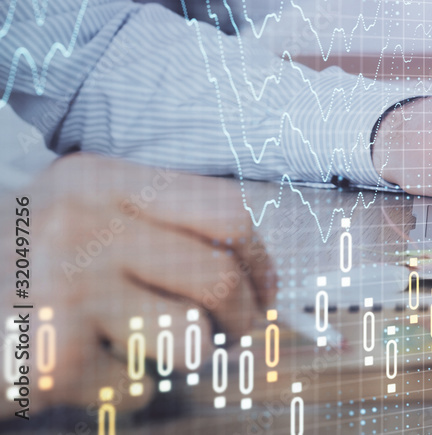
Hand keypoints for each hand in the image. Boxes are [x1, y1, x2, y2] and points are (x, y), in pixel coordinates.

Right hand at [23, 154, 274, 411]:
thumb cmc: (18, 259)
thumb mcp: (79, 208)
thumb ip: (156, 220)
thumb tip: (251, 267)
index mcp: (103, 181)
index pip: (225, 211)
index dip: (261, 257)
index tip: (266, 289)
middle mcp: (86, 227)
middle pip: (218, 277)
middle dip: (248, 317)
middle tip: (243, 335)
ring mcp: (65, 292)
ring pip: (189, 340)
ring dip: (190, 357)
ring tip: (159, 349)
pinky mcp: (49, 359)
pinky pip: (139, 389)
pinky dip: (132, 391)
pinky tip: (94, 372)